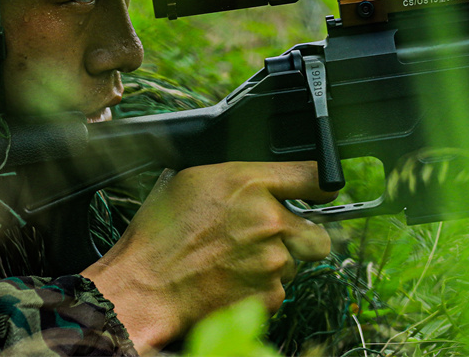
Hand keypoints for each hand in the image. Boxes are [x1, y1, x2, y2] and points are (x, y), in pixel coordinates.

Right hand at [80, 161, 335, 353]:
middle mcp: (269, 220)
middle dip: (301, 235)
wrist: (147, 288)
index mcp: (249, 183)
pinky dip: (263, 287)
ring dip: (277, 262)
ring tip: (237, 260)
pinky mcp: (270, 295)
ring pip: (297, 262)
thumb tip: (260, 174)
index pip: (313, 175)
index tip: (321, 191)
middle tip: (272, 237)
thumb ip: (237, 174)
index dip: (320, 184)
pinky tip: (233, 279)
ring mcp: (273, 260)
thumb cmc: (161, 234)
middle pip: (318, 230)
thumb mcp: (192, 179)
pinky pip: (281, 288)